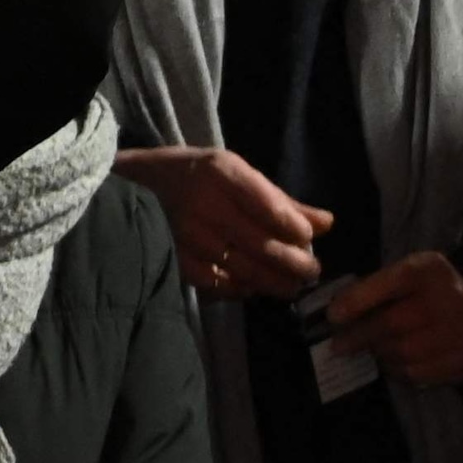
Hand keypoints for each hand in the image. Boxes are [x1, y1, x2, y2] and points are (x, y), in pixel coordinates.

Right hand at [114, 143, 333, 297]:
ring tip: (292, 286)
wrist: (135, 186)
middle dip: (293, 263)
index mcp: (221, 173)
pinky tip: (255, 288)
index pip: (268, 206)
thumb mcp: (236, 172)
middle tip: (312, 271)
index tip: (310, 240)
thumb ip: (280, 200)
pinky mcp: (177, 260)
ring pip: (244, 268)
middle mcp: (204, 204)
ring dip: (274, 282)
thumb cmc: (197, 175)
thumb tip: (327, 223)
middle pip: (260, 243)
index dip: (295, 228)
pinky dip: (241, 289)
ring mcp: (188, 236)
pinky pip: (219, 284)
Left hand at [326, 250, 462, 384]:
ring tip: (368, 350)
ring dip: (377, 354)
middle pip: (391, 324)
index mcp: (428, 271)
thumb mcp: (412, 271)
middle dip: (359, 336)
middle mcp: (446, 301)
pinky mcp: (461, 363)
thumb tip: (339, 310)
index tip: (332, 316)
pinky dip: (397, 370)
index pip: (387, 285)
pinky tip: (391, 362)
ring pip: (401, 353)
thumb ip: (380, 285)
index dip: (356, 301)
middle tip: (338, 345)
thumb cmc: (434, 287)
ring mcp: (457, 335)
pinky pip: (417, 374)